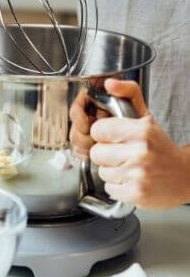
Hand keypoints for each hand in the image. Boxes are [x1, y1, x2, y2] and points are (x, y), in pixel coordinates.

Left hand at [89, 79, 189, 208]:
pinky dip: (118, 187)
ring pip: (101, 171)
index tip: (112, 138)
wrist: (185, 176)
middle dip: (106, 154)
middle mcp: (140, 151)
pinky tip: (131, 180)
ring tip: (129, 167)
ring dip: (112, 171)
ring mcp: (138, 174)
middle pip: (96, 153)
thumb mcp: (145, 117)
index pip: (97, 130)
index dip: (102, 135)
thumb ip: (127, 94)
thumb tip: (109, 83)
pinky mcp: (136, 193)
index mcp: (140, 130)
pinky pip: (109, 188)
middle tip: (122, 154)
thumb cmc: (160, 146)